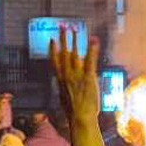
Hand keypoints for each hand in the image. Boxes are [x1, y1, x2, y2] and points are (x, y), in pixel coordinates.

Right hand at [50, 26, 106, 145]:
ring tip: (75, 29)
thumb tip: (63, 88)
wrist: (80, 118)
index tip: (52, 40)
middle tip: (62, 27)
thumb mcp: (64, 99)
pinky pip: (89, 60)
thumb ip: (64, 90)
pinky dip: (91, 49)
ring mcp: (77, 75)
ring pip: (74, 54)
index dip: (53, 49)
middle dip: (63, 39)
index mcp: (60, 80)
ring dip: (75, 40)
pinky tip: (93, 40)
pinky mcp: (88, 77)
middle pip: (63, 53)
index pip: (54, 61)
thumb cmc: (73, 113)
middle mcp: (67, 75)